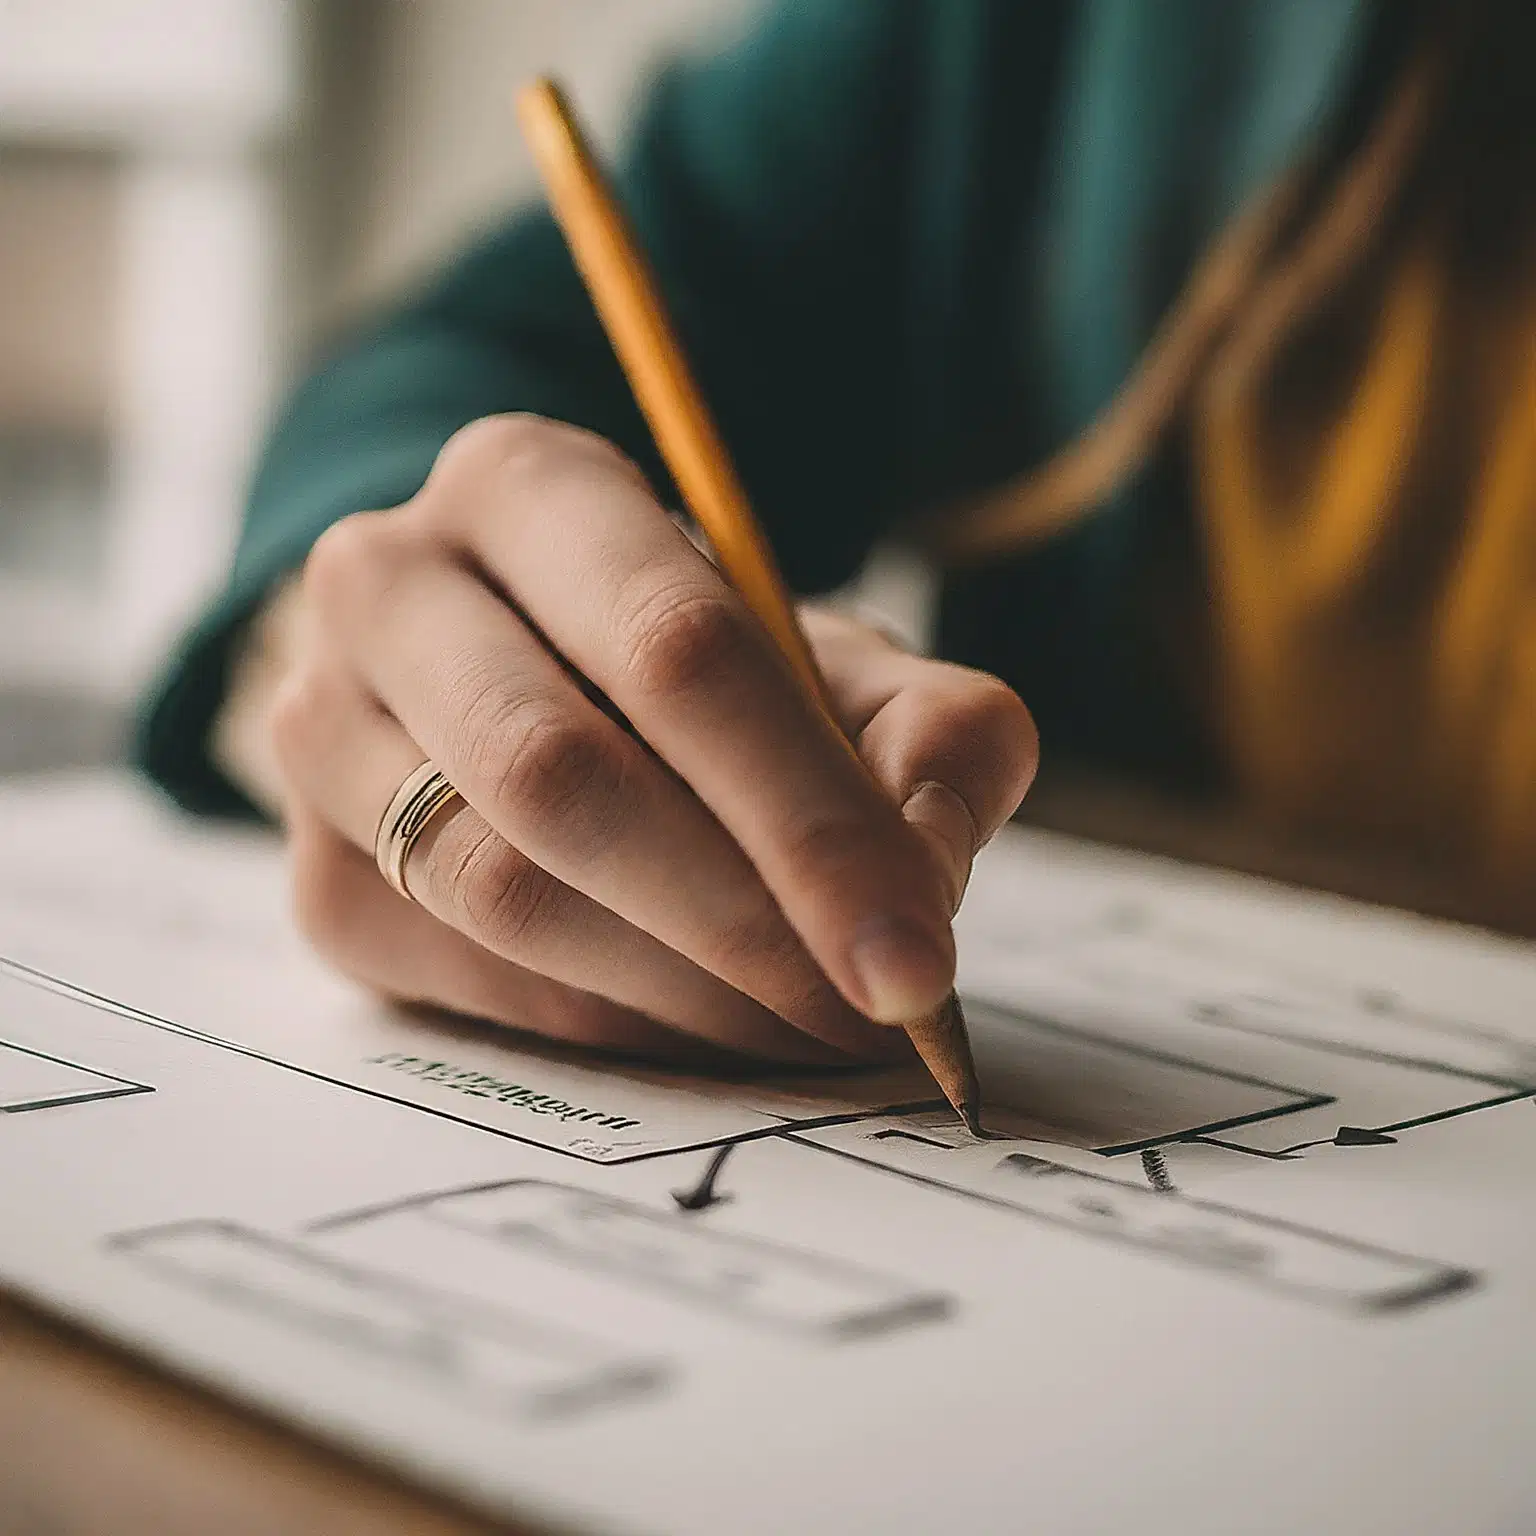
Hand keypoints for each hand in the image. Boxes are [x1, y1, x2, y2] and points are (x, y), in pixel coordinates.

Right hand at [269, 415, 1037, 1064]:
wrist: (509, 674)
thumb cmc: (688, 663)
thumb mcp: (826, 656)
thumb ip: (930, 731)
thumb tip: (927, 869)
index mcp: (529, 487)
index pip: (679, 650)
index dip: (811, 820)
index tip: (912, 960)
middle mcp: (389, 584)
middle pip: (563, 774)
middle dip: (742, 920)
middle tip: (865, 1013)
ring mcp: (321, 731)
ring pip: (500, 889)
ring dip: (681, 989)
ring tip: (805, 1024)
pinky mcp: (314, 876)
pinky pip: (466, 974)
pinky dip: (607, 1022)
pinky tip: (702, 1022)